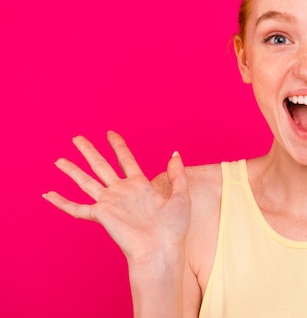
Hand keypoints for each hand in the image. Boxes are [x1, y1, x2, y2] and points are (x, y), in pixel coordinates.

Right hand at [44, 131, 190, 263]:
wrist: (161, 249)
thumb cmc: (173, 228)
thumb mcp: (181, 196)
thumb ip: (177, 174)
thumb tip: (175, 153)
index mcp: (140, 186)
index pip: (126, 160)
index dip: (118, 146)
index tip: (110, 133)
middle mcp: (122, 192)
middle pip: (101, 165)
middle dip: (89, 151)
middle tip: (77, 138)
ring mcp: (110, 203)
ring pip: (86, 182)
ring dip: (72, 170)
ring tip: (59, 160)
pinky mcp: (101, 215)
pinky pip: (77, 208)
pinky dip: (62, 202)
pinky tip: (48, 194)